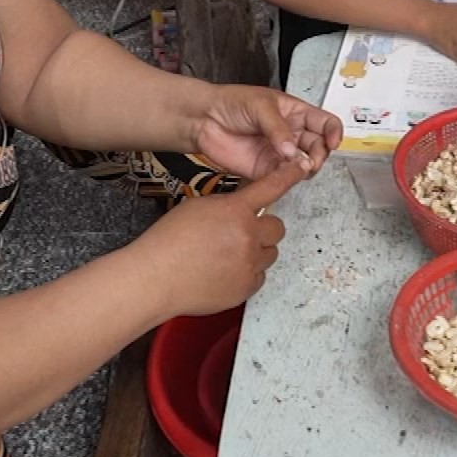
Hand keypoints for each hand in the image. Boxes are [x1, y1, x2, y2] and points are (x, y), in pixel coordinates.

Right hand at [138, 160, 303, 316]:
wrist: (156, 277)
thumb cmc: (168, 242)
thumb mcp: (198, 207)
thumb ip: (227, 206)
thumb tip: (241, 209)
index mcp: (235, 211)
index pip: (271, 188)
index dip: (288, 177)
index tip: (300, 169)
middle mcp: (248, 236)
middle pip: (277, 228)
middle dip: (262, 230)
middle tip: (240, 235)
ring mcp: (249, 264)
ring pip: (269, 254)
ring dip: (255, 253)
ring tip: (226, 257)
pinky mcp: (246, 287)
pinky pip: (259, 277)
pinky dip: (247, 274)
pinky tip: (223, 273)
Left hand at [191, 85, 341, 179]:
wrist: (204, 119)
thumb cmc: (232, 103)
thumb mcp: (260, 106)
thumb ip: (278, 128)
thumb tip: (292, 150)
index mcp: (296, 113)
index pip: (325, 123)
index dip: (333, 133)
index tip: (332, 143)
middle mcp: (292, 134)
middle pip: (319, 147)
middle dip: (319, 155)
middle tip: (310, 159)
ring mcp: (280, 153)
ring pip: (304, 165)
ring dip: (305, 168)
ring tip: (296, 166)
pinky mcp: (266, 169)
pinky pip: (283, 178)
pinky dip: (287, 179)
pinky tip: (283, 175)